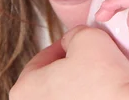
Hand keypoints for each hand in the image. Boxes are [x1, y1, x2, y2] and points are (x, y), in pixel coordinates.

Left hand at [10, 26, 128, 99]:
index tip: (75, 42)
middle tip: (88, 56)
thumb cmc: (104, 81)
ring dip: (78, 83)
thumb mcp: (86, 35)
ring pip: (64, 95)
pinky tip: (103, 92)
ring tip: (98, 75)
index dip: (62, 44)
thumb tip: (73, 40)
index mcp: (24, 90)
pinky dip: (88, 98)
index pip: (40, 59)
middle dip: (69, 65)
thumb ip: (72, 33)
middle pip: (50, 79)